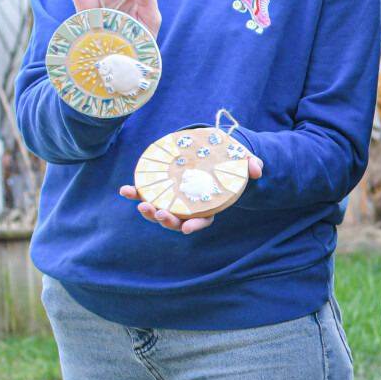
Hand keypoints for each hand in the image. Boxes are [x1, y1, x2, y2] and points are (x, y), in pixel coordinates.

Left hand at [122, 153, 262, 233]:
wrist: (209, 151)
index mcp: (208, 204)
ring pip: (159, 211)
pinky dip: (134, 193)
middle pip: (177, 220)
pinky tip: (124, 191)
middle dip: (167, 221)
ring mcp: (173, 198)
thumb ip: (250, 164)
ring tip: (140, 205)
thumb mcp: (241, 160)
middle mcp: (188, 206)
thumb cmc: (226, 160)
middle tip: (159, 214)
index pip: (203, 220)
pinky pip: (146, 193)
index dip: (196, 225)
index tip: (188, 229)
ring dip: (148, 211)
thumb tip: (256, 170)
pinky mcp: (160, 187)